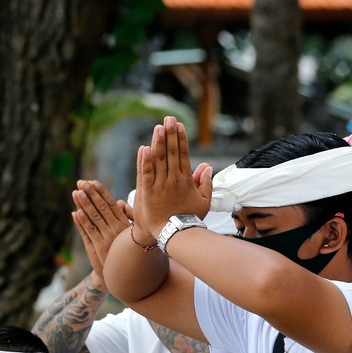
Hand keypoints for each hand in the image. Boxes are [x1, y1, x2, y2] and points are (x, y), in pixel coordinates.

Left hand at [71, 180, 129, 287]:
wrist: (124, 273)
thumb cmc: (126, 249)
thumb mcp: (129, 230)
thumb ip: (125, 216)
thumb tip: (121, 201)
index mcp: (123, 222)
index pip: (111, 203)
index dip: (101, 192)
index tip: (92, 182)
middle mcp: (115, 228)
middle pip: (101, 207)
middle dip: (91, 194)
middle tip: (81, 182)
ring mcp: (107, 237)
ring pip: (94, 217)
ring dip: (84, 204)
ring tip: (76, 193)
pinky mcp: (98, 247)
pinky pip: (89, 232)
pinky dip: (82, 222)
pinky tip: (76, 212)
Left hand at [133, 116, 211, 237]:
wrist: (176, 234)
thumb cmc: (190, 220)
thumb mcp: (203, 202)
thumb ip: (205, 183)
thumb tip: (206, 166)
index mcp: (185, 180)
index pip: (182, 154)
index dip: (180, 139)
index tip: (179, 126)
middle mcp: (173, 179)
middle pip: (171, 152)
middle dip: (170, 134)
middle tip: (168, 118)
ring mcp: (160, 185)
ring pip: (159, 160)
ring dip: (158, 142)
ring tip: (158, 127)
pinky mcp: (148, 193)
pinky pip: (146, 174)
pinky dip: (145, 161)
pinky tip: (144, 148)